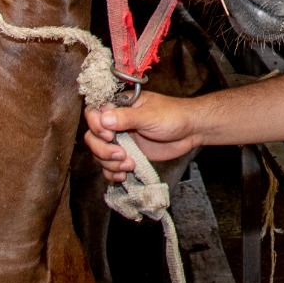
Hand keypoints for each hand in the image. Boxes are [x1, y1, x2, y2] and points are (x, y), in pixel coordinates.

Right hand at [84, 91, 199, 182]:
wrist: (190, 131)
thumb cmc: (172, 116)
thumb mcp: (149, 115)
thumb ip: (126, 118)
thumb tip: (103, 119)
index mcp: (118, 106)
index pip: (93, 114)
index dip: (96, 126)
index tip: (110, 136)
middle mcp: (115, 123)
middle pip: (93, 137)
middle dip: (103, 150)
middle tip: (122, 155)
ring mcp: (121, 141)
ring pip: (100, 154)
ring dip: (110, 164)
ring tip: (130, 165)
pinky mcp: (127, 155)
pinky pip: (111, 166)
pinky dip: (113, 173)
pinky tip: (124, 175)